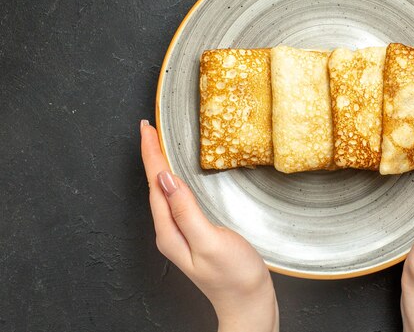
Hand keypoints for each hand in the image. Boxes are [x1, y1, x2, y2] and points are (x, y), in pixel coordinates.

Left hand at [140, 121, 278, 331]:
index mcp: (169, 231)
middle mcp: (170, 231)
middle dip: (151, 155)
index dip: (151, 154)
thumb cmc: (235, 277)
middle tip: (149, 129)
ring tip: (157, 144)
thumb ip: (186, 211)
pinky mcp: (195, 233)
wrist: (249, 302)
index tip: (147, 129)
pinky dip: (174, 180)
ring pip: (165, 191)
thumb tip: (166, 179)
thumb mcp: (210, 241)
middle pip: (155, 185)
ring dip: (160, 166)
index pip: (155, 184)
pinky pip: (177, 199)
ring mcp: (182, 233)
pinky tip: (178, 175)